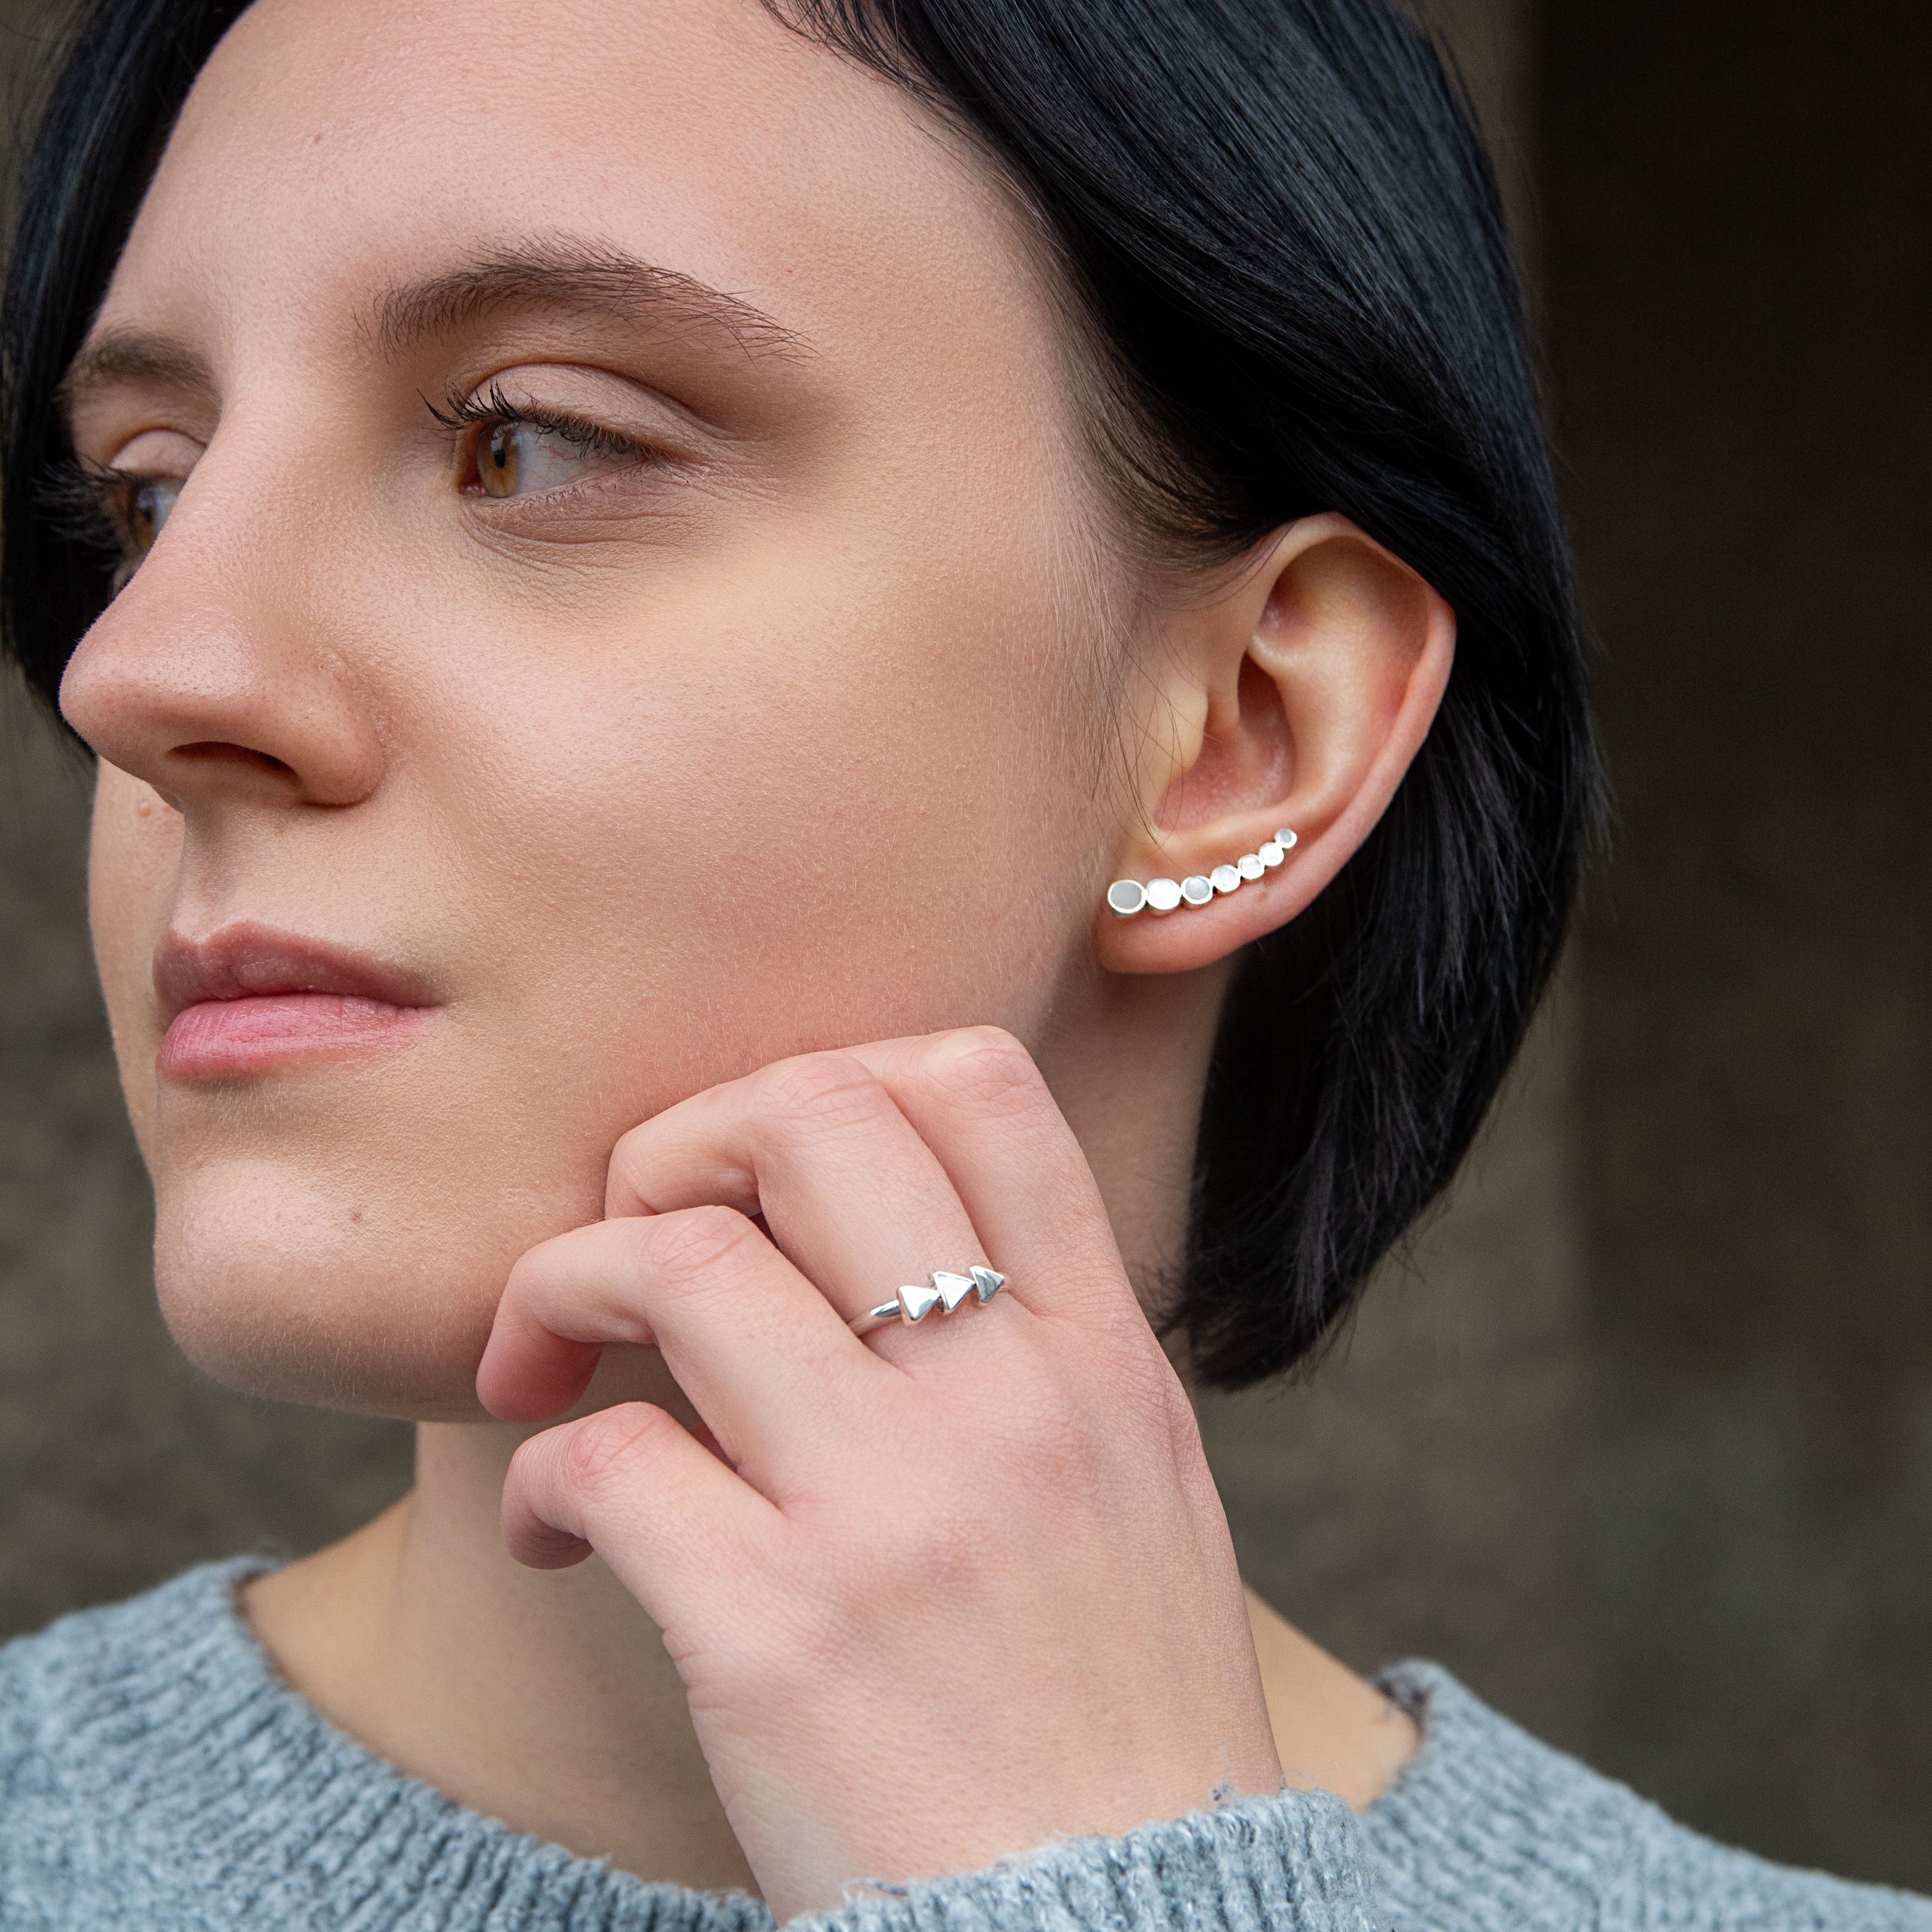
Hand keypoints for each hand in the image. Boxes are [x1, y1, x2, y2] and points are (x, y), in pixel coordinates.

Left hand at [477, 1027, 1280, 1920]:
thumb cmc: (1114, 1719)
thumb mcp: (1134, 1487)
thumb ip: (1034, 1349)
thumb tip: (873, 1242)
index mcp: (1098, 1354)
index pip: (978, 1084)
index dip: (838, 1075)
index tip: (765, 1175)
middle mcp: (1006, 1399)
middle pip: (813, 1115)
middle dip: (681, 1142)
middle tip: (639, 1235)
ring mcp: (894, 1508)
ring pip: (680, 1260)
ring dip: (564, 1284)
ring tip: (543, 1366)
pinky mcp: (778, 1633)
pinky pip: (605, 1456)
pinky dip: (544, 1474)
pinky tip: (559, 1530)